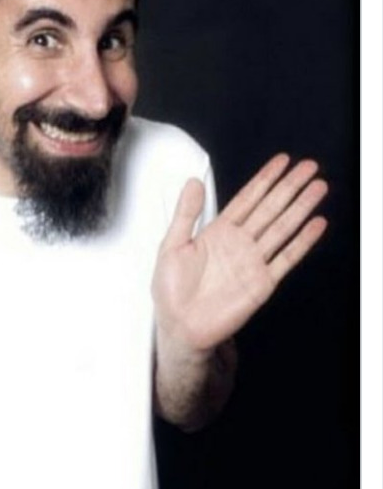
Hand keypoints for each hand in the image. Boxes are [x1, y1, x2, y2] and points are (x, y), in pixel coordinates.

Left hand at [152, 154, 327, 353]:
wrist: (180, 327)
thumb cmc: (171, 291)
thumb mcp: (171, 245)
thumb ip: (185, 214)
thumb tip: (192, 182)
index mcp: (218, 232)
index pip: (247, 199)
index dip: (265, 179)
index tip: (281, 161)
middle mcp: (239, 243)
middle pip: (270, 208)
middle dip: (289, 186)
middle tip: (309, 167)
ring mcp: (253, 262)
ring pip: (282, 228)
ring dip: (301, 208)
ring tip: (318, 187)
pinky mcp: (262, 283)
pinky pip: (286, 258)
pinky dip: (302, 242)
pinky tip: (316, 225)